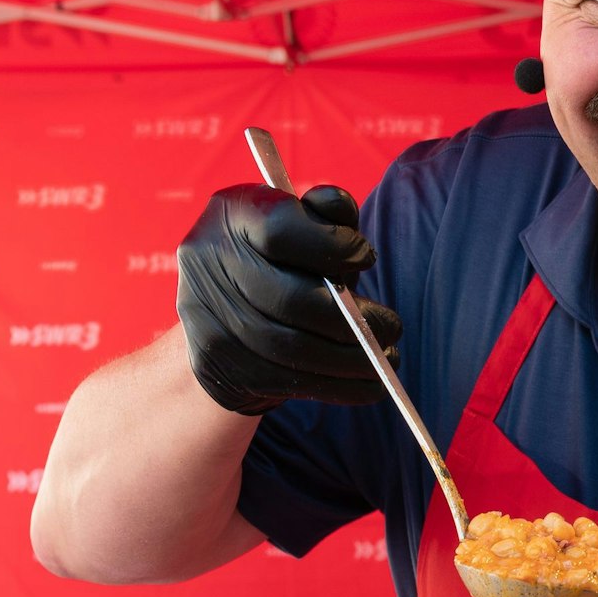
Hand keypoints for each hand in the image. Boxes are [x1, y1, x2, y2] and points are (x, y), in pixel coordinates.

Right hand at [176, 183, 402, 412]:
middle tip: (392, 327)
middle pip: (288, 298)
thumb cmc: (280, 260)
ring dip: (350, 360)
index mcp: (232, 214)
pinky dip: (339, 387)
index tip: (366, 257)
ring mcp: (205, 317)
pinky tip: (372, 386)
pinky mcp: (217, 364)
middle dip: (350, 319)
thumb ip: (327, 215)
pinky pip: (286, 382)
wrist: (223, 313)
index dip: (332, 246)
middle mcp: (207, 262)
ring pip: (289, 348)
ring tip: (387, 357)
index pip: (282, 230)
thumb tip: (339, 209)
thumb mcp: (304, 227)